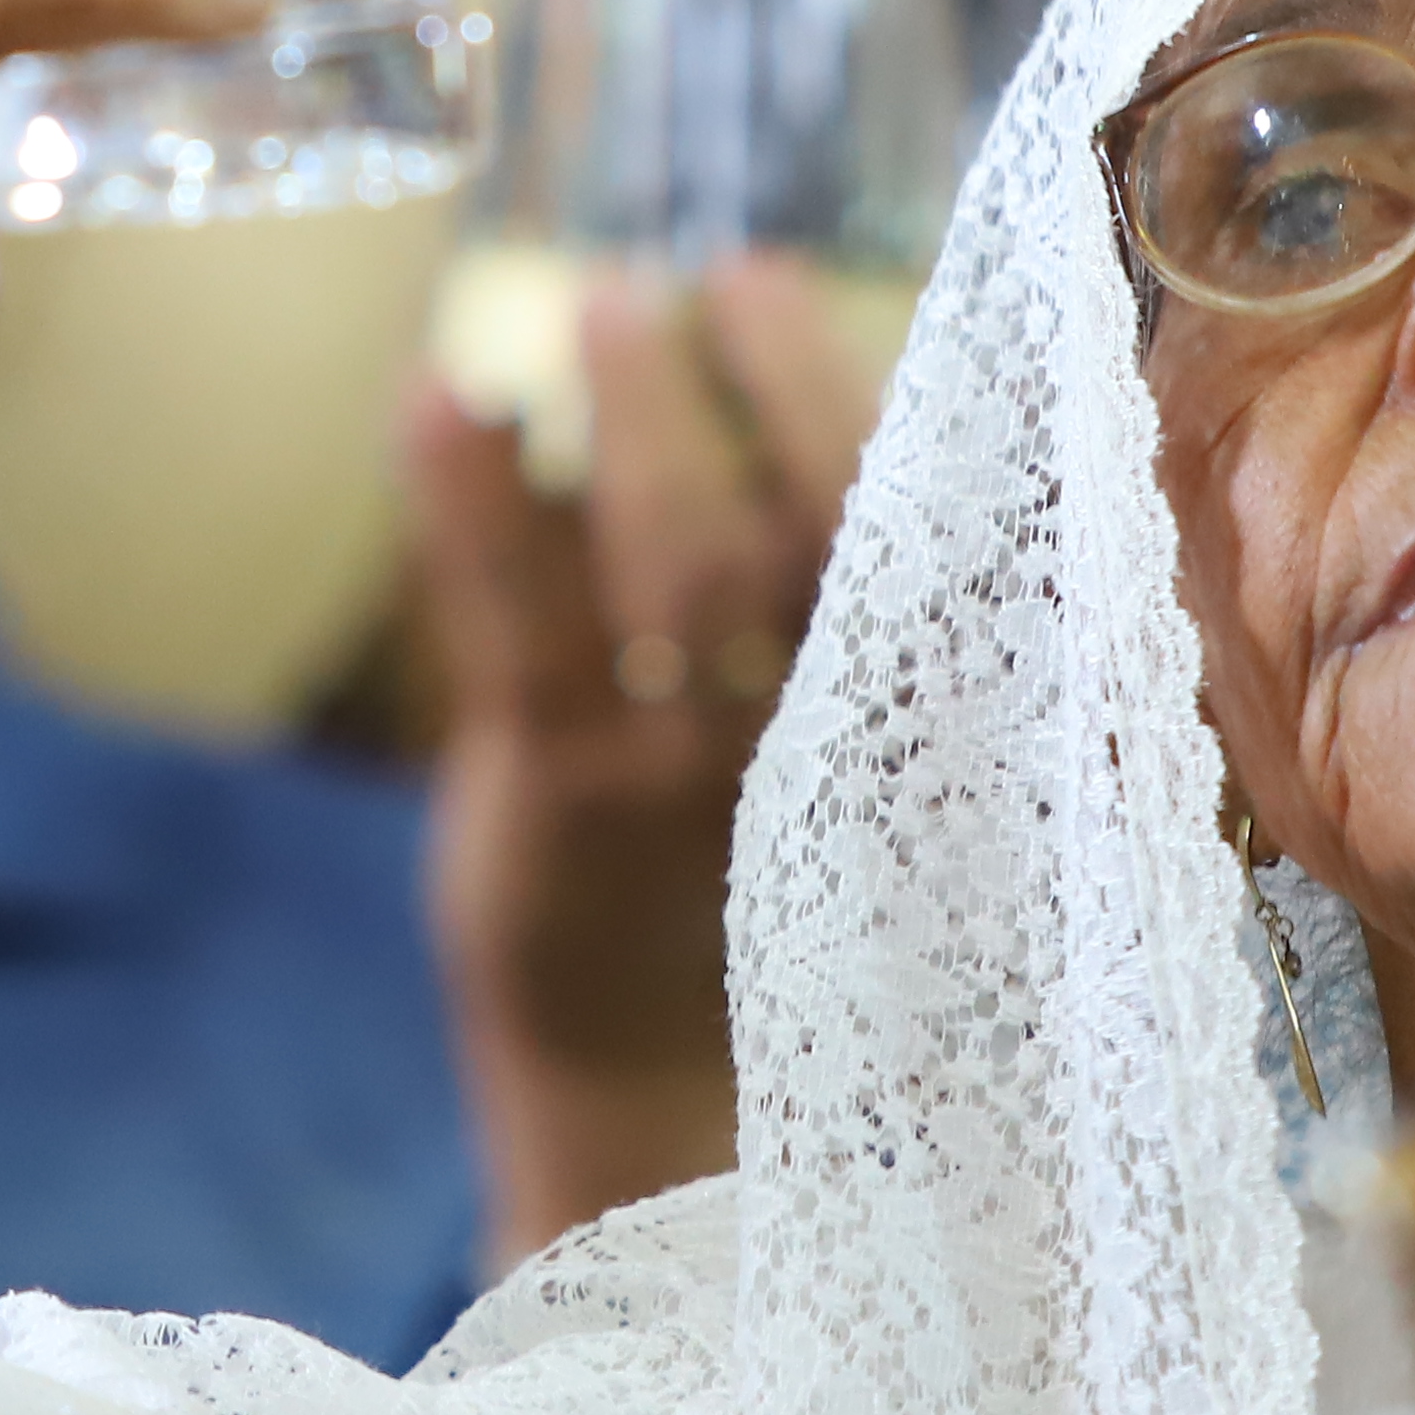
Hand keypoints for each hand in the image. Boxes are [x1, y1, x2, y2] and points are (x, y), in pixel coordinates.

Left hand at [402, 256, 874, 1255]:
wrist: (674, 1144)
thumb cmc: (801, 928)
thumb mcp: (895, 799)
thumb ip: (920, 636)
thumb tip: (945, 412)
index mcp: (955, 760)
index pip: (979, 563)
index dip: (957, 424)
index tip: (944, 312)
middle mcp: (844, 769)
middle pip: (830, 540)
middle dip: (786, 386)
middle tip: (731, 270)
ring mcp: (700, 786)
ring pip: (686, 566)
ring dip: (642, 412)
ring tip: (606, 300)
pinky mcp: (564, 809)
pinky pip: (522, 627)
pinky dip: (473, 495)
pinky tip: (436, 391)